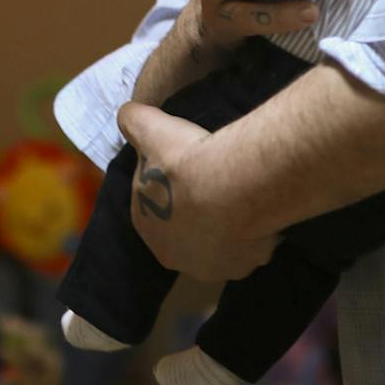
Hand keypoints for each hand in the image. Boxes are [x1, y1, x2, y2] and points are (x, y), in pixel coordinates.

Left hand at [117, 101, 276, 282]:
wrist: (232, 187)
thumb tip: (127, 115)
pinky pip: (248, 249)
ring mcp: (209, 268)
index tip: (189, 165)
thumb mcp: (150, 128)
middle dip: (199, 210)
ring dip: (227, 225)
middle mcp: (173, 256)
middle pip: (187, 229)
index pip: (154, 205)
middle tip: (217, 180)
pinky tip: (257, 210)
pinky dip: (253, 234)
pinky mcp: (242, 269)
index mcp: (146, 228)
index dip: (170, 184)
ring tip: (240, 195)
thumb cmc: (185, 161)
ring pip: (219, 243)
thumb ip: (133, 120)